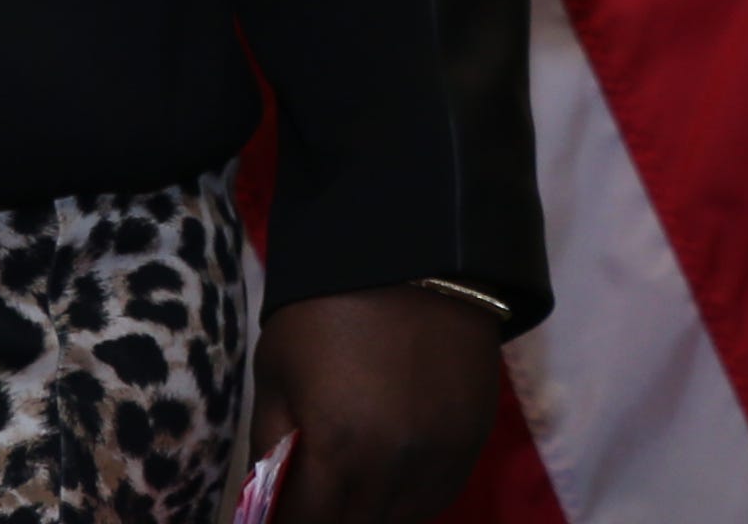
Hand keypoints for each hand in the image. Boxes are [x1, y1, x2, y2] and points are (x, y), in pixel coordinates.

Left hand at [256, 284, 503, 523]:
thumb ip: (273, 447)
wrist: (414, 250)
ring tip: (351, 486)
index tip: (280, 512)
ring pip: (402, 519)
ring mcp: (442, 454)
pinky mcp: (474, 436)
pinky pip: (439, 493)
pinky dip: (411, 496)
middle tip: (314, 494)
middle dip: (329, 516)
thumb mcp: (277, 373)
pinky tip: (391, 474)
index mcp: (340, 451)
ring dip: (372, 511)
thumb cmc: (326, 307)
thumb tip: (273, 500)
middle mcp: (397, 466)